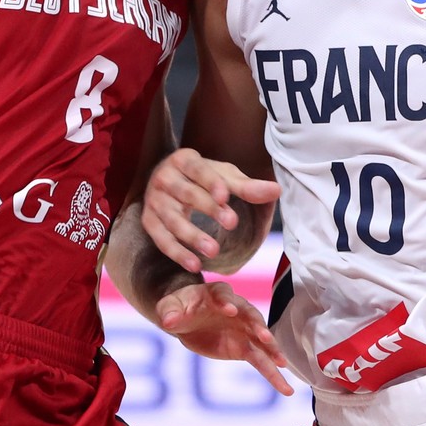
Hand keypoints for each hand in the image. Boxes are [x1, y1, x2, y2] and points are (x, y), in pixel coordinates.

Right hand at [143, 148, 280, 271]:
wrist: (170, 183)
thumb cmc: (202, 178)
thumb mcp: (224, 177)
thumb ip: (247, 187)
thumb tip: (276, 190)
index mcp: (183, 160)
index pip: (198, 170)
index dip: (211, 182)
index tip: (226, 197)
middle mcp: (164, 178)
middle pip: (187, 194)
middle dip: (209, 209)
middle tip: (232, 223)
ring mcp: (154, 201)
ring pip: (172, 220)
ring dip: (192, 236)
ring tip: (214, 251)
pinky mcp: (149, 222)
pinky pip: (161, 240)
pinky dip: (177, 253)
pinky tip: (195, 265)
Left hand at [157, 280, 293, 395]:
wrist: (186, 319)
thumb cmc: (178, 307)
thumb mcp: (168, 307)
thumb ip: (169, 312)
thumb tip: (168, 321)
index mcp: (217, 293)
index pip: (224, 295)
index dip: (228, 301)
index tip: (230, 309)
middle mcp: (237, 309)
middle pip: (251, 315)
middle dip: (258, 325)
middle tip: (264, 336)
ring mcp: (244, 329)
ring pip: (262, 340)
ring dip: (272, 350)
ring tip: (282, 363)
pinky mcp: (244, 348)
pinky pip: (261, 360)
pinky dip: (272, 371)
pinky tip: (284, 386)